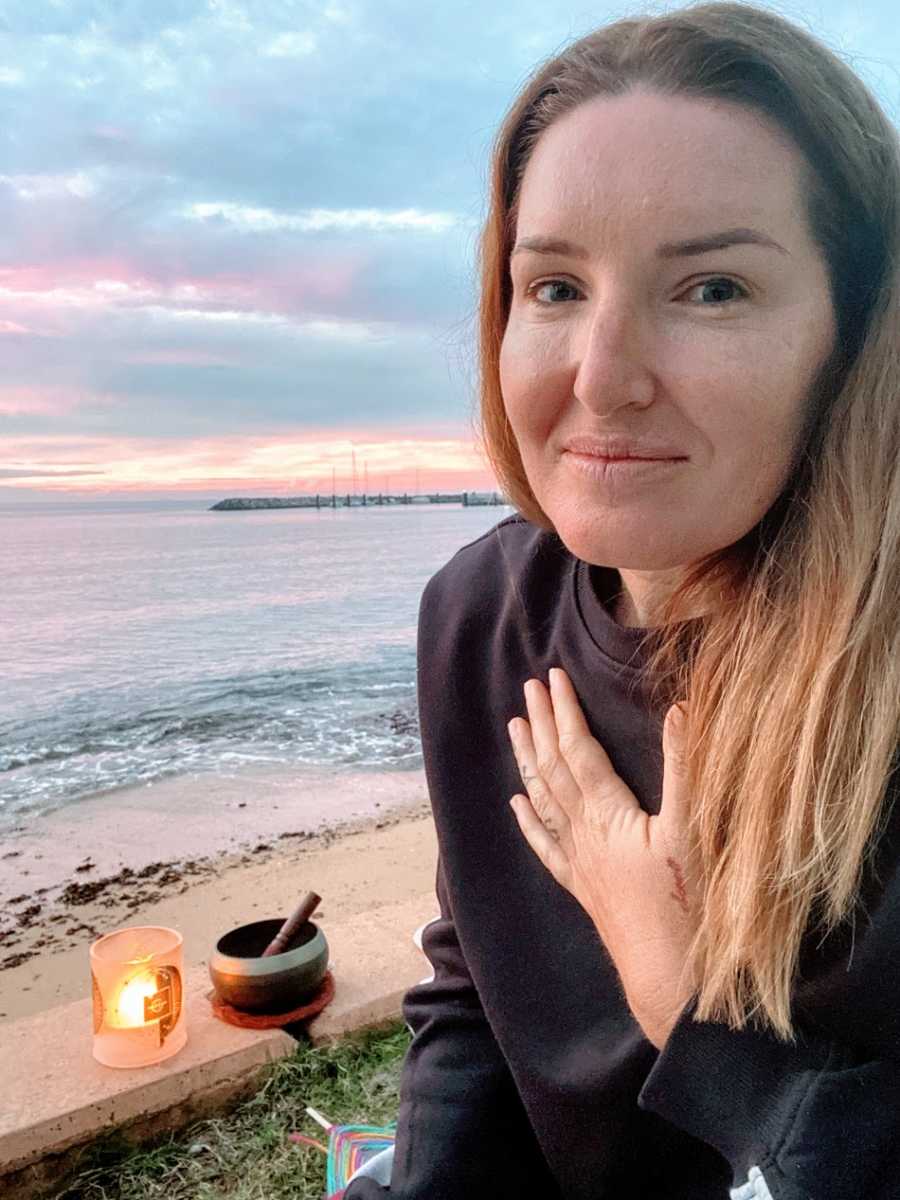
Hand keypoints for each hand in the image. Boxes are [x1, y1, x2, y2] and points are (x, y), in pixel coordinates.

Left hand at [507, 667, 700, 1049]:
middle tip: (528, 688)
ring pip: (542, 801)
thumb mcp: (693, 831)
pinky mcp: (581, 888)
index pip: (579, 750)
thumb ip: (684, 768)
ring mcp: (579, 862)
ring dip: (529, 761)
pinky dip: (528, 821)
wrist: (670, 978)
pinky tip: (516, 805)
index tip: (554, 677)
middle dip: (542, 724)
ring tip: (515, 728)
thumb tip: (678, 710)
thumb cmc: (689, 905)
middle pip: (554, 768)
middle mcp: (584, 834)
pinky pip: (545, 847)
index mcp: (609, 814)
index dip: (566, 711)